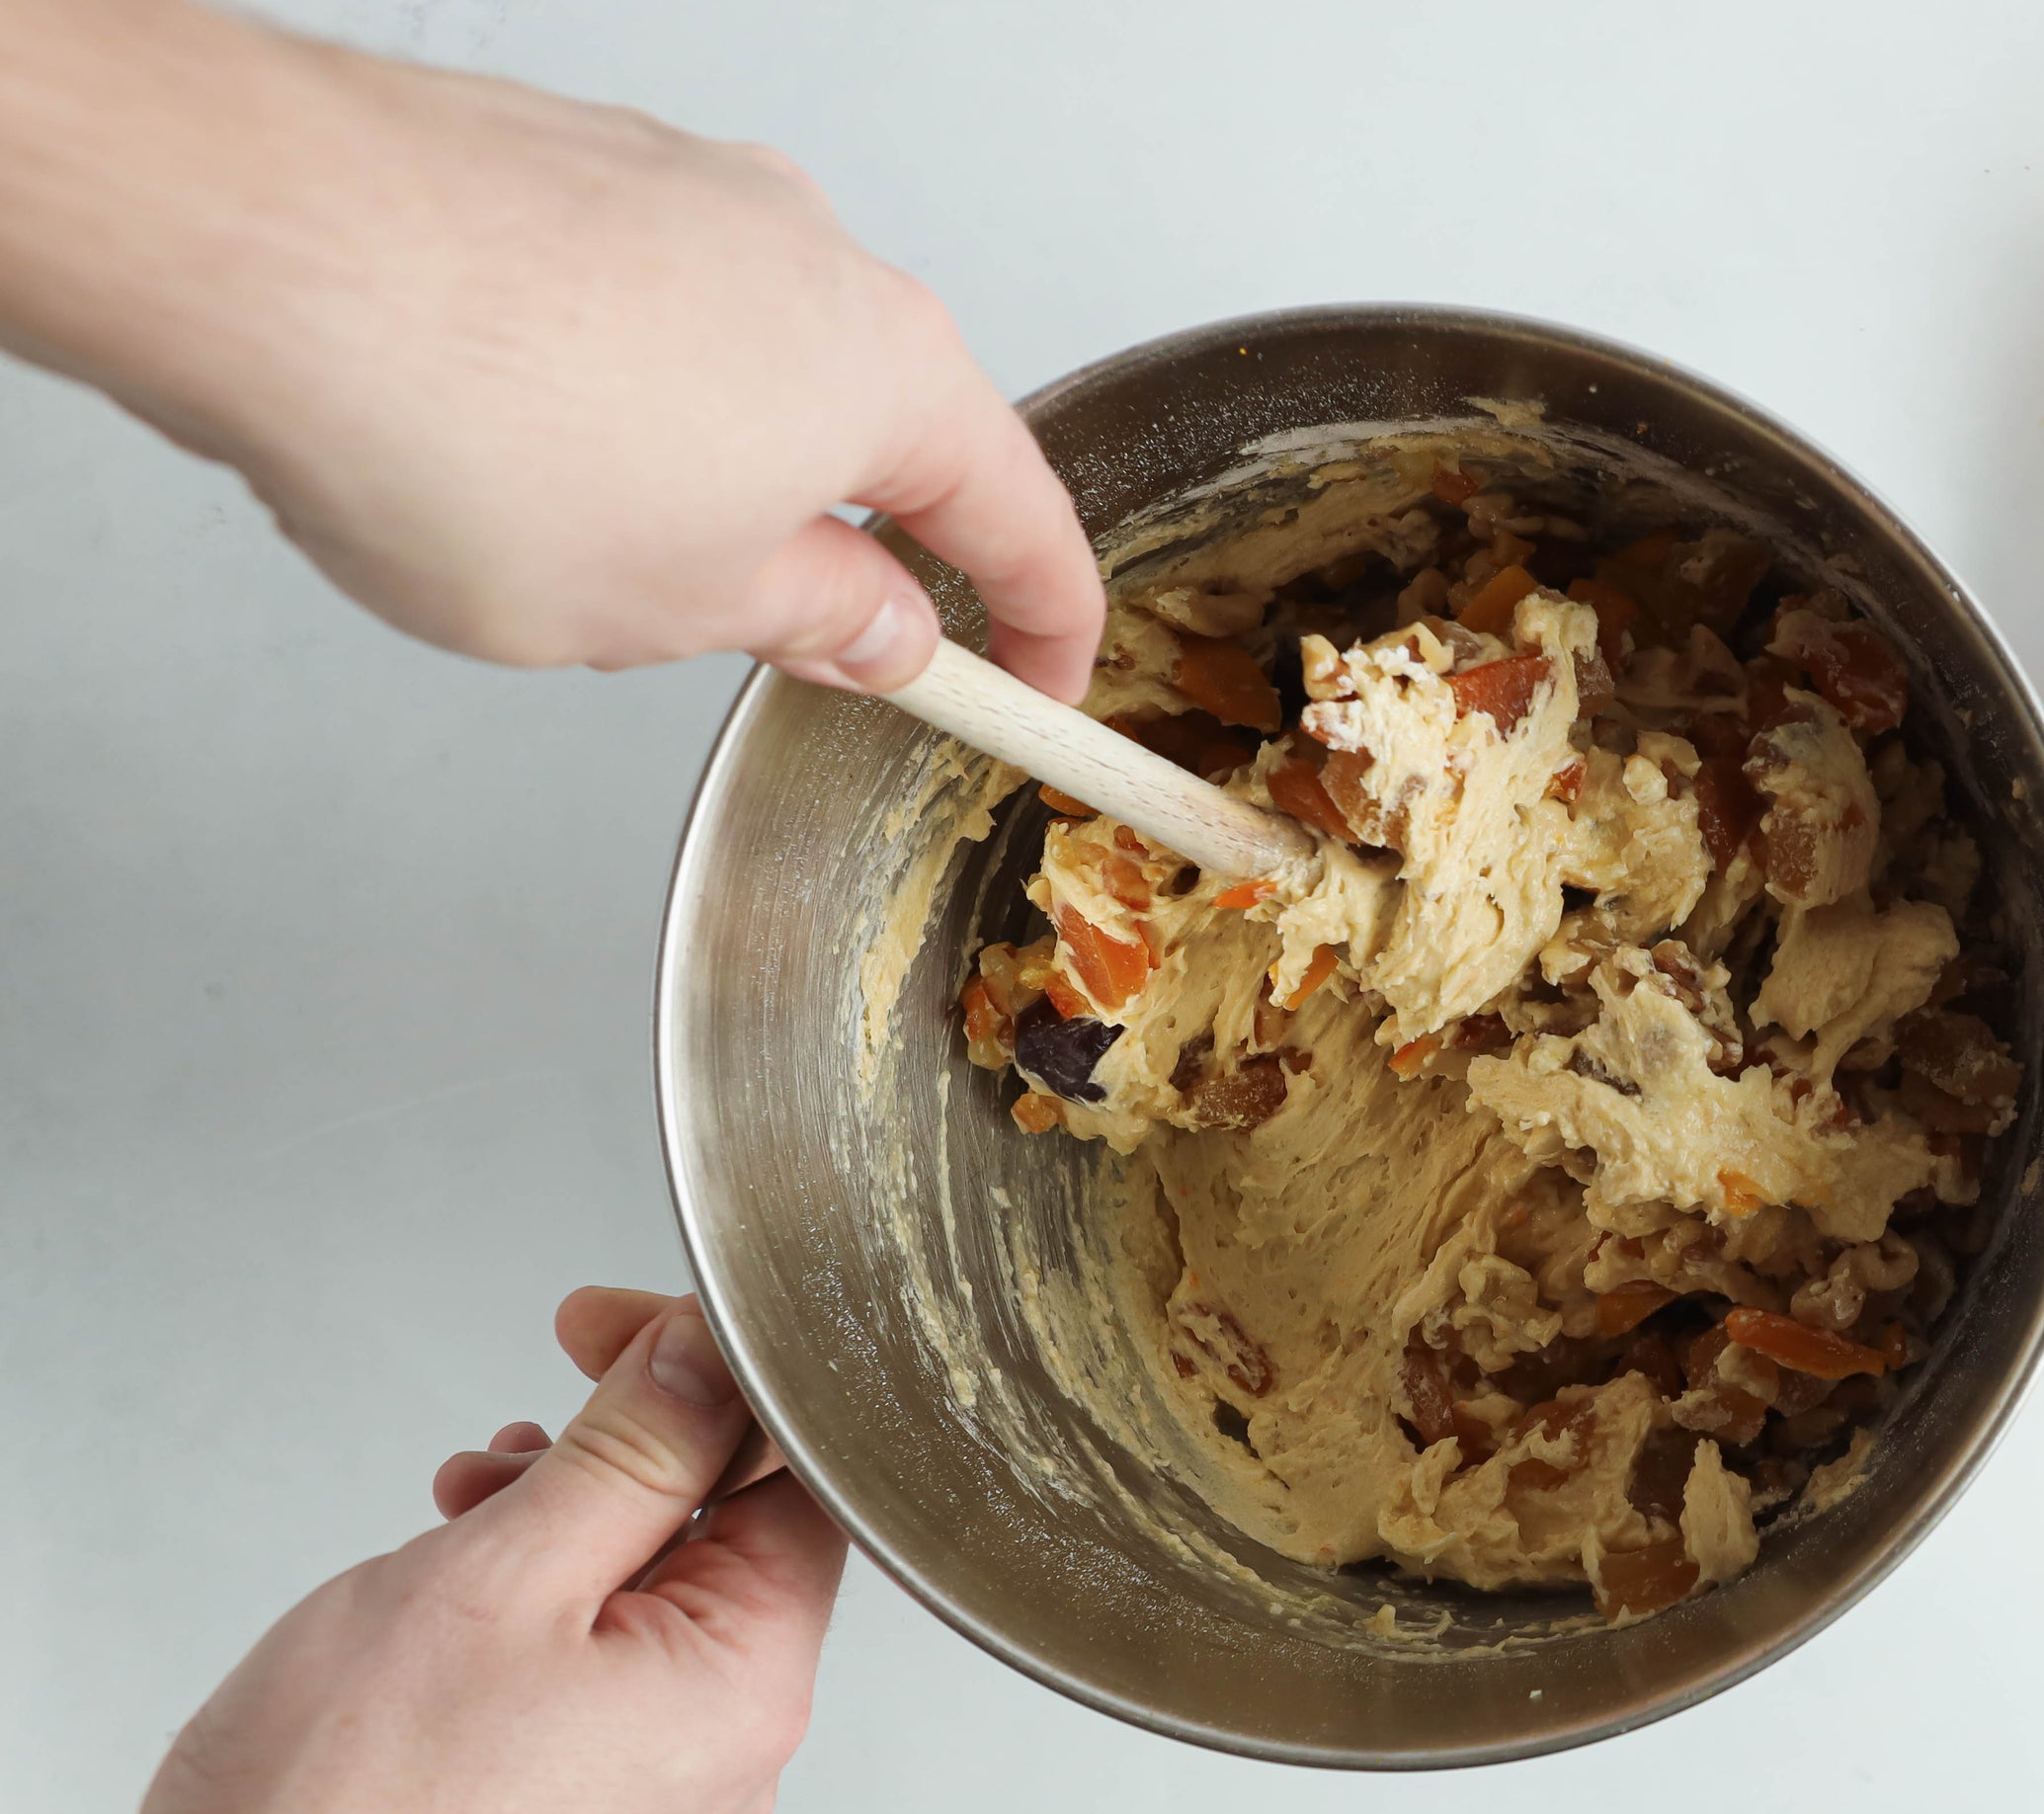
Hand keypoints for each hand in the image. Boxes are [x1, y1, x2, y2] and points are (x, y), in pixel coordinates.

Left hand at [0, 1, 1099, 699]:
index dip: (1044, 626)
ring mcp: (682, 190)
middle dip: (831, 543)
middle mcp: (808, 251)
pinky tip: (491, 450)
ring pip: (737, 365)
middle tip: (774, 644)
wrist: (262, 244)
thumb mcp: (677, 607)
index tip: (1039, 682)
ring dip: (692, 469)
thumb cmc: (473, 423)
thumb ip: (810, 618)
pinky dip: (591, 394)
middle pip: (873, 427)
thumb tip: (878, 625)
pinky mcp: (563, 165)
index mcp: (886, 369)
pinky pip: (622, 308)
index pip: (1018, 518)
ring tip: (566, 549)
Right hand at [100, 1290, 846, 1813]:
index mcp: (747, 1689)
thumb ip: (627, 1452)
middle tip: (523, 1424)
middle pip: (723, 1538)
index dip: (714, 1382)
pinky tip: (457, 1582)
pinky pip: (596, 1675)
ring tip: (466, 1509)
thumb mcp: (499, 1576)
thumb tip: (702, 1358)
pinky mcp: (580, 1813)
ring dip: (567, 1523)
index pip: (796, 1484)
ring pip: (646, 1602)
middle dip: (625, 1453)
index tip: (628, 1327)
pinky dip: (536, 1608)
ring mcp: (652, 1792)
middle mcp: (723, 1753)